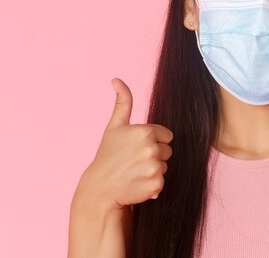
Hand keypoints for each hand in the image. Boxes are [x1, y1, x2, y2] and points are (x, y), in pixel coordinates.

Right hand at [77, 78, 173, 211]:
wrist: (99, 188)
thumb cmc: (108, 155)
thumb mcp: (115, 126)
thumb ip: (122, 102)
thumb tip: (116, 79)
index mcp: (145, 131)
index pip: (166, 135)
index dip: (152, 141)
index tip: (135, 147)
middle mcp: (151, 148)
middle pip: (168, 150)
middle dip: (154, 155)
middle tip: (133, 160)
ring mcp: (154, 167)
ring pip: (165, 166)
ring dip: (152, 170)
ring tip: (134, 172)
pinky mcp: (155, 185)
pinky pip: (162, 182)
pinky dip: (151, 185)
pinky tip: (136, 184)